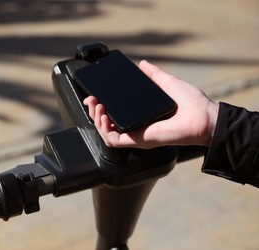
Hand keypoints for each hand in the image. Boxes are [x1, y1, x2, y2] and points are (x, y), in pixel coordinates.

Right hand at [83, 60, 218, 148]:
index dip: (101, 106)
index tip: (95, 95)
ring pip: (106, 133)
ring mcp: (136, 135)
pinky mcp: (138, 140)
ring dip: (96, 120)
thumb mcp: (166, 83)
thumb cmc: (191, 103)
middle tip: (91, 100)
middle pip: (106, 124)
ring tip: (97, 106)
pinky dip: (105, 130)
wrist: (202, 117)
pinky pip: (114, 141)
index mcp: (141, 115)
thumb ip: (153, 75)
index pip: (115, 113)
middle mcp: (136, 126)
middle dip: (93, 112)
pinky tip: (104, 117)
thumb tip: (143, 64)